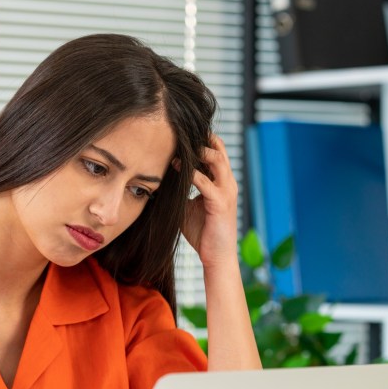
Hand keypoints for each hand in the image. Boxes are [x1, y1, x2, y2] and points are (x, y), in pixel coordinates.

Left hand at [181, 134, 239, 267]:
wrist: (216, 256)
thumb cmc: (202, 232)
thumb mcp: (188, 207)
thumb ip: (180, 191)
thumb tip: (160, 181)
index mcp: (221, 182)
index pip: (215, 152)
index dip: (200, 141)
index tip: (178, 135)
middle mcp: (227, 183)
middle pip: (219, 149)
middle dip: (200, 138)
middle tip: (178, 132)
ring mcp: (226, 191)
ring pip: (216, 159)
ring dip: (197, 151)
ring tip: (178, 147)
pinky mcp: (220, 203)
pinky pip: (205, 182)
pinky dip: (190, 174)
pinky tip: (175, 168)